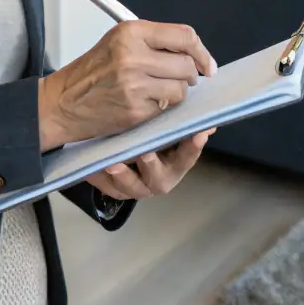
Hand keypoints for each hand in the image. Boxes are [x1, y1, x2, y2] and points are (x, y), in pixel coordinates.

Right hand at [38, 20, 215, 150]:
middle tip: (183, 79)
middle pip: (187, 65)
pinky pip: (166, 108)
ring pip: (180, 89)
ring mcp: (134, 85)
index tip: (207, 64)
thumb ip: (154, 41)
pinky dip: (163, 107)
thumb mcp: (119, 41)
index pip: (184, 36)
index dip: (201, 52)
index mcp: (130, 32)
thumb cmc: (93, 70)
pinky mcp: (134, 110)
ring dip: (177, 93)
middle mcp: (132, 56)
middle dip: (191, 75)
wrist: (64, 101)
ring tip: (160, 91)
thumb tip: (194, 53)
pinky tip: (147, 103)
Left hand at [86, 129, 216, 200]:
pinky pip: (109, 187)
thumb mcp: (162, 124)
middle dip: (153, 167)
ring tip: (115, 164)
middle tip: (146, 154)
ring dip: (125, 177)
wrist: (114, 145)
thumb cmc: (147, 131)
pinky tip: (98, 166)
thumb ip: (179, 120)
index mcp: (174, 162)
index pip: (187, 156)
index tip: (197, 134)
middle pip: (161, 178)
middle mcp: (158, 177)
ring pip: (133, 187)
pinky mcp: (115, 188)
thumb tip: (205, 116)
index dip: (192, 147)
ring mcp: (137, 185)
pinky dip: (103, 179)